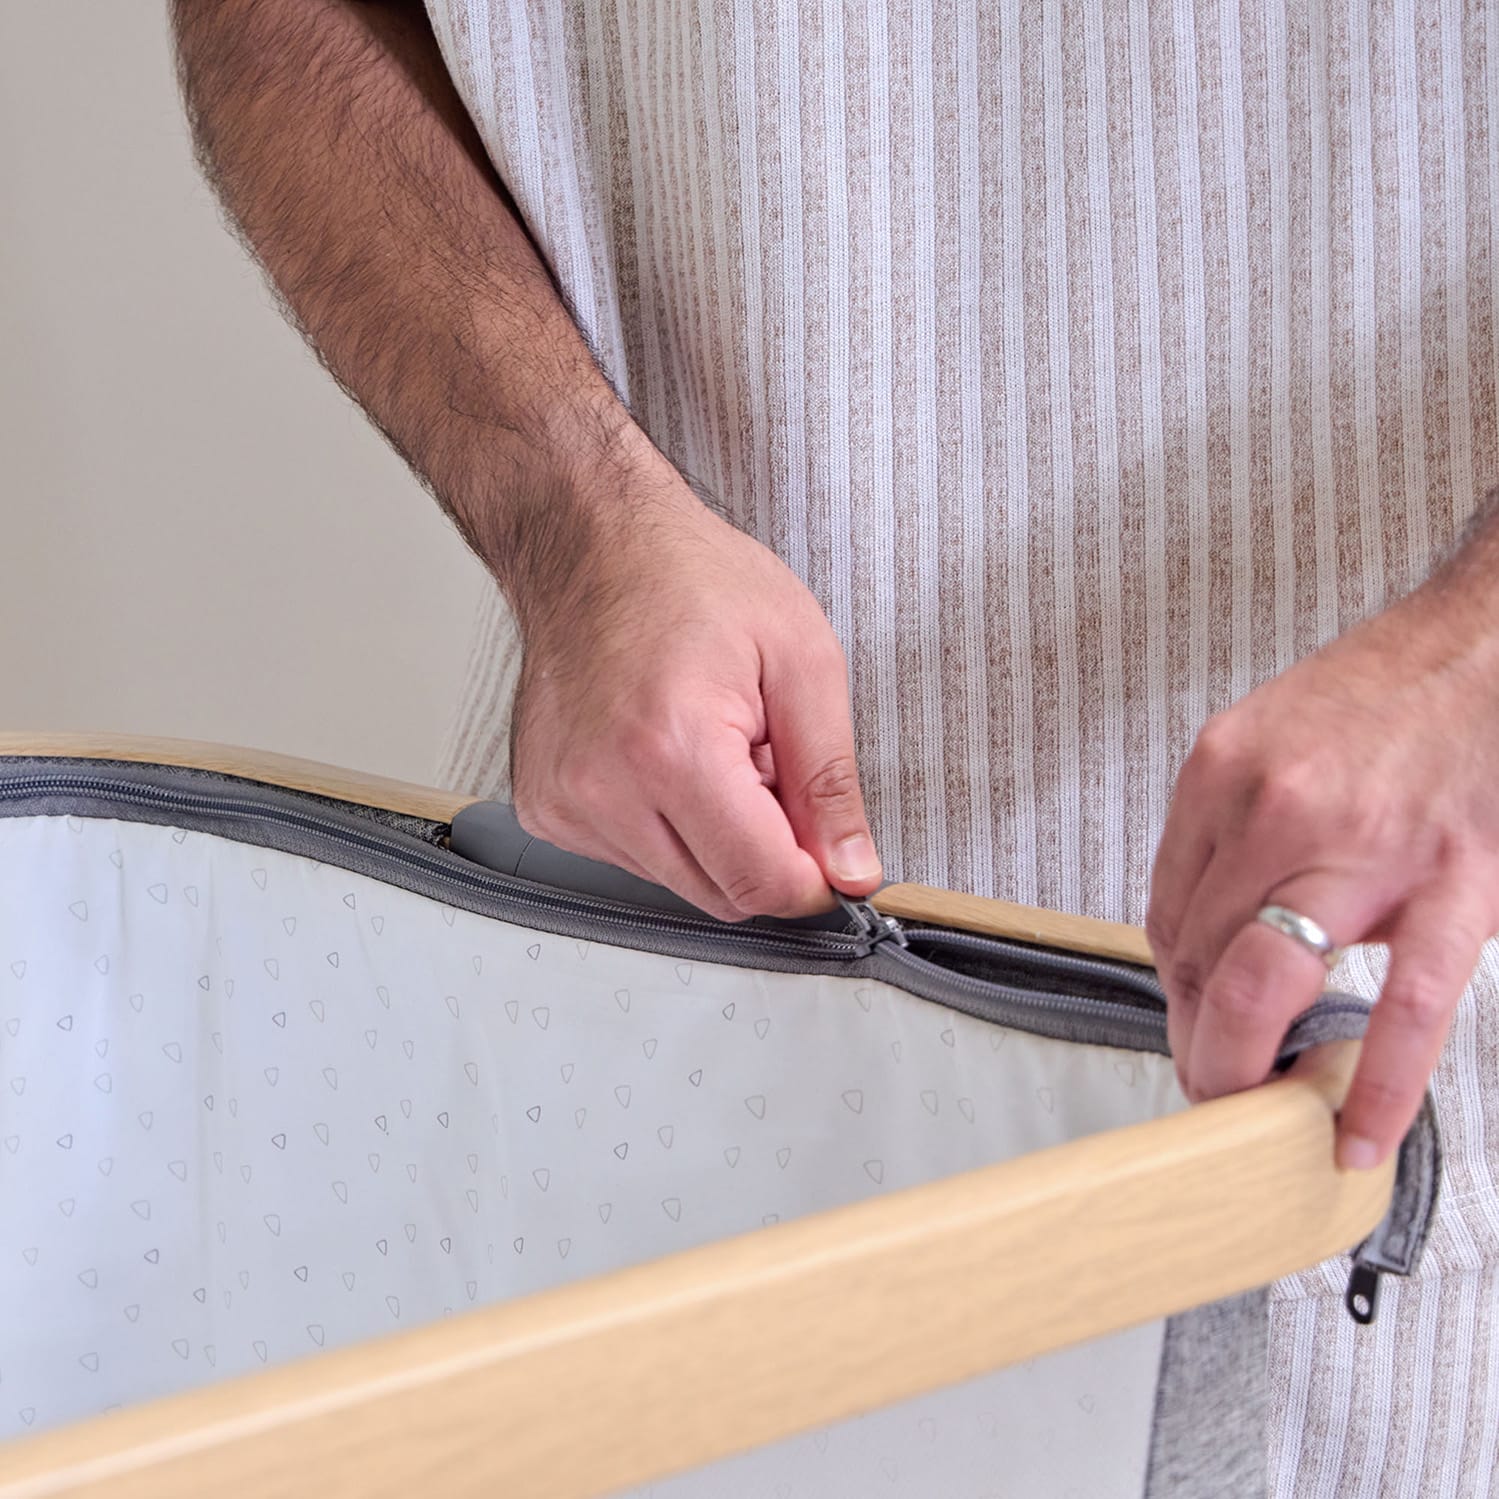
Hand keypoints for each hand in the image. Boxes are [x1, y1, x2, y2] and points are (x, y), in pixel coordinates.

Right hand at [507, 439, 880, 922]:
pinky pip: (634, 859)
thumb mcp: (802, 661)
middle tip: (762, 762)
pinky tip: (665, 756)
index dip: (814, 875)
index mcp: (673, 749)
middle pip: (722, 894)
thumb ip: (832, 781)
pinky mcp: (547, 809)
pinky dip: (666, 824)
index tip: (827, 846)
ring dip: (714, 835)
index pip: (762, 882)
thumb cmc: (691, 578)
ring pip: (680, 882)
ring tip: (709, 747)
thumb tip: (852, 869)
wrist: (593, 541)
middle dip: (763, 847)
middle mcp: (603, 788)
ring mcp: (565, 803)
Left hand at [1147, 581, 1498, 1168]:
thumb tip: (1215, 930)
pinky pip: (1406, 1007)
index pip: (1167, 911)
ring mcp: (1363, 849)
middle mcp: (1276, 809)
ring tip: (1250, 1109)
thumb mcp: (1268, 741)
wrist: (1489, 647)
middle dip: (1196, 1034)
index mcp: (1220, 773)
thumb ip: (1233, 831)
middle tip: (1207, 1079)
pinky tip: (1357, 1132)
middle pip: (1200, 955)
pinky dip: (1378, 1084)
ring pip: (1266, 983)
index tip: (1187, 1019)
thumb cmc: (1383, 697)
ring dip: (1245, 1062)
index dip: (1171, 986)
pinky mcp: (1452, 884)